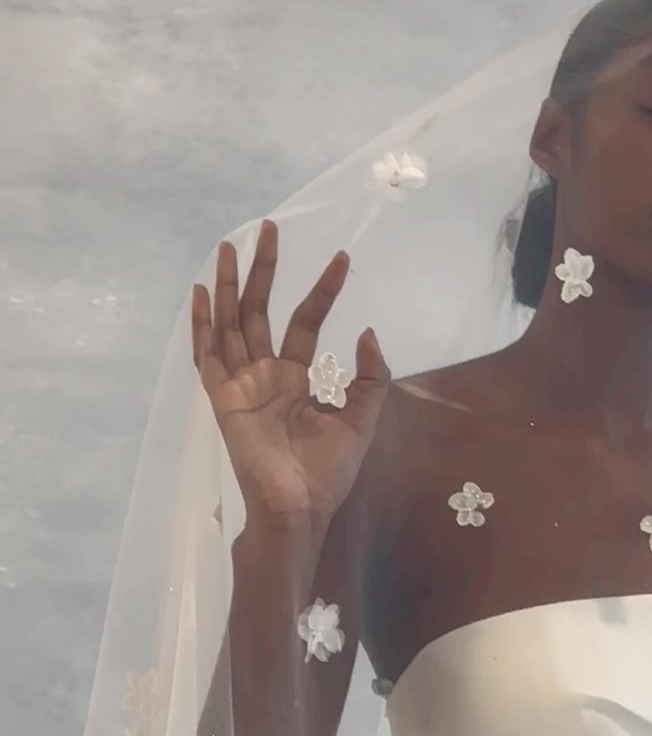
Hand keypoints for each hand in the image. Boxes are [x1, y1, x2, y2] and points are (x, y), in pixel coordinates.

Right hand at [192, 219, 389, 529]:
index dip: (323, 289)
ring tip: (229, 245)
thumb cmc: (327, 474)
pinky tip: (199, 292)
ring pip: (231, 322)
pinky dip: (201, 324)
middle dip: (264, 270)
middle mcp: (264, 375)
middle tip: (270, 228)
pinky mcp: (223, 398)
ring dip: (228, 283)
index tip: (342, 258)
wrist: (298, 508)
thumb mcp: (361, 420)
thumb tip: (367, 332)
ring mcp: (241, 384)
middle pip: (260, 310)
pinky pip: (207, 355)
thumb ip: (369, 379)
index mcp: (294, 379)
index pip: (305, 320)